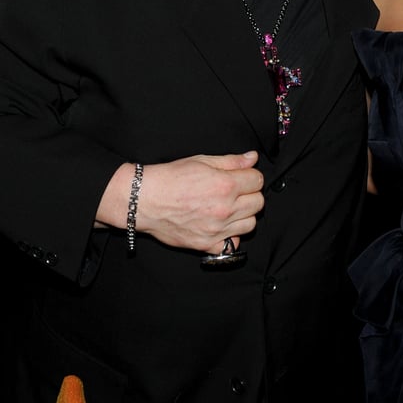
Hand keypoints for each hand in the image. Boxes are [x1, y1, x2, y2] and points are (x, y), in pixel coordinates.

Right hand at [97, 153, 264, 253]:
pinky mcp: (207, 244)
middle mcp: (225, 209)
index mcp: (225, 185)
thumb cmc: (170, 178)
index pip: (258, 181)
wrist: (145, 200)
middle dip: (250, 194)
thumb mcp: (202, 160)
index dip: (250, 176)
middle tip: (235, 191)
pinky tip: (222, 226)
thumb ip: (232, 161)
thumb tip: (253, 158)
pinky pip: (234, 244)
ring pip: (251, 224)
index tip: (242, 177)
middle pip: (258, 203)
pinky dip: (231, 236)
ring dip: (244, 215)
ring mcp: (217, 229)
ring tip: (229, 208)